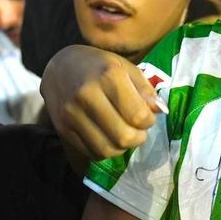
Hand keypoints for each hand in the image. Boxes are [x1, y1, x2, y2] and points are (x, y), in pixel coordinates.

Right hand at [41, 45, 164, 162]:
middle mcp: (86, 95)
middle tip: (138, 129)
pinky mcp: (63, 129)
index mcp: (108, 75)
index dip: (149, 121)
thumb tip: (161, 110)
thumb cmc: (98, 66)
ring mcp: (72, 114)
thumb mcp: (125, 67)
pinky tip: (108, 137)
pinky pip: (92, 153)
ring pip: (107, 150)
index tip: (147, 116)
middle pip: (123, 137)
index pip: (138, 115)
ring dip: (122, 147)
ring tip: (124, 134)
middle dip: (138, 138)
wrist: (59, 67)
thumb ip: (145, 89)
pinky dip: (106, 151)